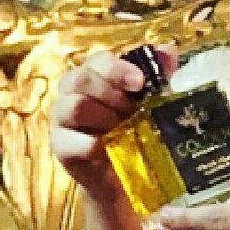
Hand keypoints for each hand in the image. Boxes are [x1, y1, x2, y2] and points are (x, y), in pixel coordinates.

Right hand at [49, 47, 161, 191]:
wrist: (122, 179)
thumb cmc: (132, 134)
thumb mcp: (149, 105)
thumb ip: (157, 76)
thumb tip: (168, 50)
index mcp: (93, 77)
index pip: (97, 60)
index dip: (117, 68)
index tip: (140, 82)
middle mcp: (71, 93)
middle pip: (81, 78)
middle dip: (111, 93)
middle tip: (132, 111)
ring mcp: (61, 120)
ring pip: (74, 106)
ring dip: (103, 117)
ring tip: (121, 130)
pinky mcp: (60, 147)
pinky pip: (70, 141)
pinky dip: (91, 145)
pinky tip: (107, 149)